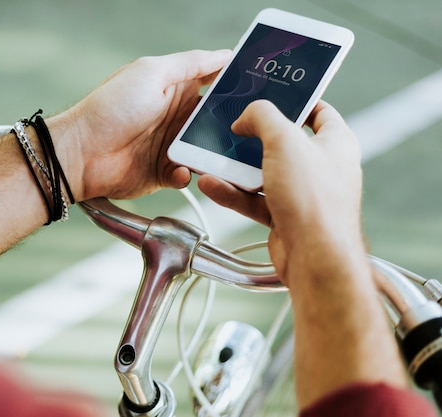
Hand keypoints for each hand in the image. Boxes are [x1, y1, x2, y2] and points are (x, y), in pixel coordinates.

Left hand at [51, 49, 232, 200]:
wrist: (81, 154)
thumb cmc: (109, 109)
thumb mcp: (151, 73)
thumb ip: (190, 63)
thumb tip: (223, 54)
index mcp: (175, 90)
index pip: (214, 86)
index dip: (234, 88)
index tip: (257, 91)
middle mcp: (176, 118)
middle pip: (215, 122)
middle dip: (230, 126)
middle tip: (246, 130)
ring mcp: (170, 146)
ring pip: (206, 151)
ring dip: (212, 154)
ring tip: (214, 155)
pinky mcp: (164, 172)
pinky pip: (187, 174)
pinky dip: (187, 173)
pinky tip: (180, 170)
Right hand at [197, 100, 362, 283]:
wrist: (314, 258)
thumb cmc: (313, 200)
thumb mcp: (284, 141)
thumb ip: (262, 117)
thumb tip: (246, 117)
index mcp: (336, 143)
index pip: (319, 112)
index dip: (296, 101)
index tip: (270, 96)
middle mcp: (321, 167)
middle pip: (284, 143)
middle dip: (254, 137)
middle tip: (233, 129)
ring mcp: (303, 194)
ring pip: (264, 173)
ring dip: (235, 168)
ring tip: (211, 159)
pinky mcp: (285, 216)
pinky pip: (255, 199)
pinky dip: (233, 193)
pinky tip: (211, 185)